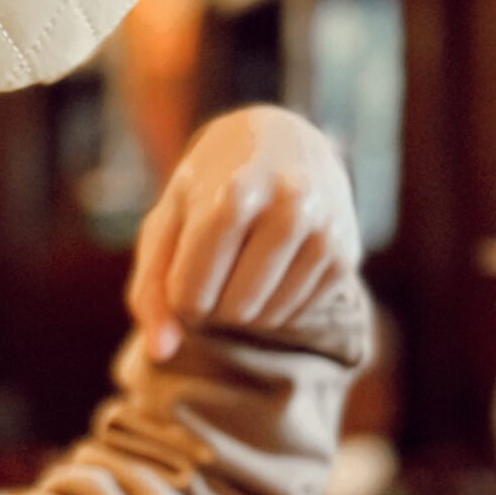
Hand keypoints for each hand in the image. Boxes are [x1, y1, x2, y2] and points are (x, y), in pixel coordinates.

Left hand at [127, 108, 361, 363]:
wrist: (281, 141)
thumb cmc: (209, 189)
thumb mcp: (166, 223)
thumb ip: (150, 289)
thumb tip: (161, 354)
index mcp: (233, 194)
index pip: (192, 294)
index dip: (179, 299)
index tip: (182, 274)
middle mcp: (288, 206)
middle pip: (232, 310)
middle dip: (214, 303)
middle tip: (216, 267)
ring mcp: (323, 230)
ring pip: (267, 318)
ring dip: (244, 307)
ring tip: (241, 266)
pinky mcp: (345, 254)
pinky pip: (295, 315)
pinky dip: (274, 305)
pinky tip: (270, 270)